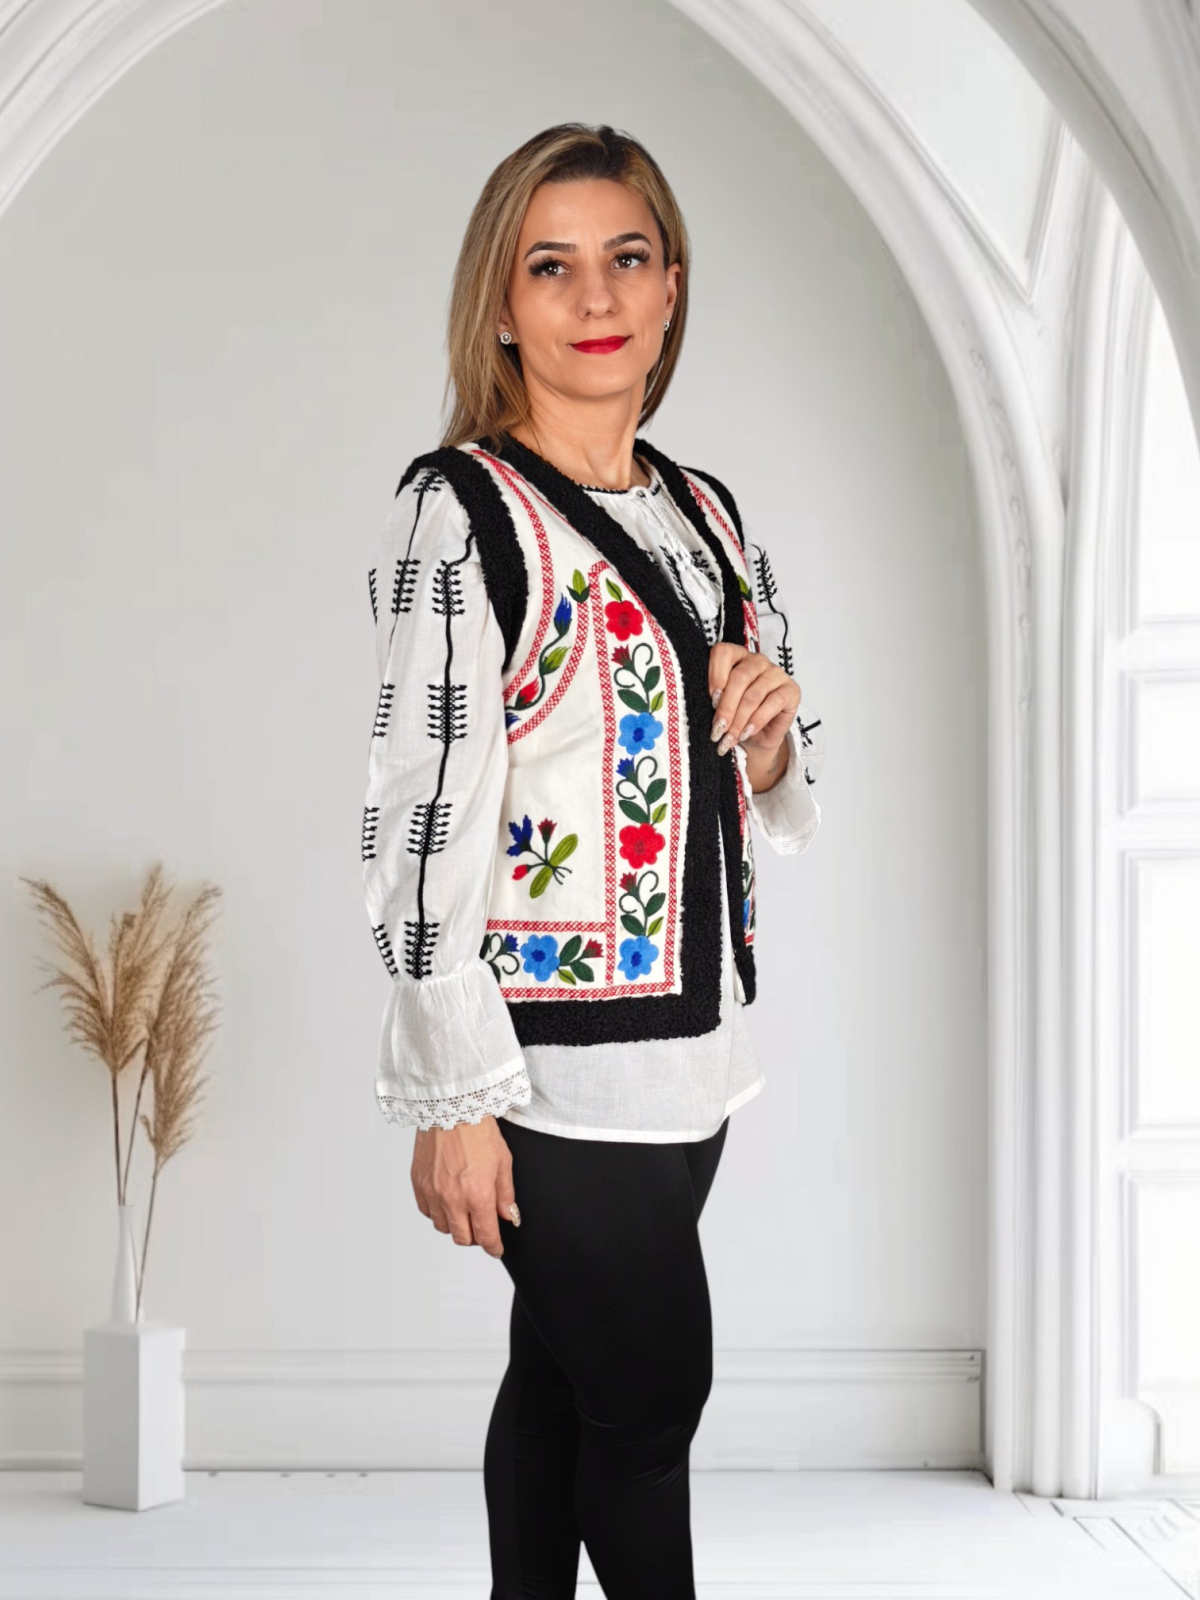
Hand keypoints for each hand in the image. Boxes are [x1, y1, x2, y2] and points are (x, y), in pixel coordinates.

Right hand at [411, 1117, 519, 1258]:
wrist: (451, 1109)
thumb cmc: (479, 1131)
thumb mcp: (503, 1162)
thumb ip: (505, 1194)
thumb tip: (508, 1217)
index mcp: (478, 1196)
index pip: (485, 1236)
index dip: (493, 1247)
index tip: (496, 1249)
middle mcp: (453, 1199)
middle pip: (462, 1238)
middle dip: (474, 1238)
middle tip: (481, 1229)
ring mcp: (432, 1193)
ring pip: (442, 1227)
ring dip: (455, 1225)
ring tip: (463, 1212)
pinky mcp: (418, 1183)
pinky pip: (426, 1211)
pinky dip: (437, 1212)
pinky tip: (446, 1201)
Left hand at [707, 642, 800, 759]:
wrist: (759, 737)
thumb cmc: (738, 717)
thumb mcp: (722, 707)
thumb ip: (717, 699)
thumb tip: (712, 705)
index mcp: (737, 657)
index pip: (724, 653)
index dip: (715, 675)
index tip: (710, 700)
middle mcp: (757, 661)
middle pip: (739, 678)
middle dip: (726, 707)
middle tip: (718, 729)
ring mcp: (776, 673)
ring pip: (754, 694)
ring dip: (740, 719)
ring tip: (730, 736)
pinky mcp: (791, 689)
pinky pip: (773, 702)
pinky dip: (757, 720)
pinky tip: (747, 732)